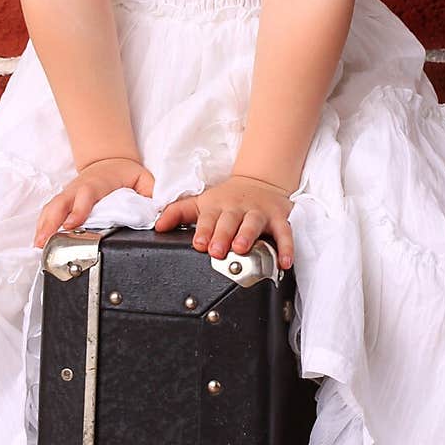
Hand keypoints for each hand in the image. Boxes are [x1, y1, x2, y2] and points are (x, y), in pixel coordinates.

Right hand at [33, 157, 154, 247]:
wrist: (109, 160)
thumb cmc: (125, 173)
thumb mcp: (143, 179)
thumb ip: (151, 195)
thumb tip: (158, 213)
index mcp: (98, 184)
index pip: (86, 196)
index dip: (78, 210)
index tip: (72, 225)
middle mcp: (79, 188)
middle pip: (61, 203)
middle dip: (52, 222)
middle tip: (46, 241)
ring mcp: (68, 194)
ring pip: (52, 208)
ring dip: (43, 226)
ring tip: (38, 246)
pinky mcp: (63, 200)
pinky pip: (49, 212)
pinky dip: (42, 225)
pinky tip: (39, 241)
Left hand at [154, 173, 293, 269]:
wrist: (260, 183)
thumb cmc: (227, 199)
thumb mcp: (202, 203)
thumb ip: (178, 214)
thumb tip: (157, 226)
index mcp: (217, 206)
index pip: (208, 218)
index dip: (203, 230)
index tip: (199, 243)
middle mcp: (237, 208)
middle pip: (229, 220)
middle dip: (223, 235)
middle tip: (217, 251)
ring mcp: (259, 213)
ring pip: (254, 223)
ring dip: (248, 235)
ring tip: (242, 248)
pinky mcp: (279, 218)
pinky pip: (284, 233)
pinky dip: (286, 247)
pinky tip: (284, 261)